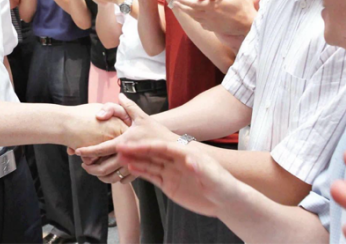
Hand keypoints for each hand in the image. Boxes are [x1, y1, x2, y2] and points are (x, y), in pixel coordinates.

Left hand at [76, 94, 178, 183]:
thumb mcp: (141, 116)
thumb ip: (127, 106)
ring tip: (92, 168)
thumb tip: (119, 95)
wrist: (173, 146)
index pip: (101, 148)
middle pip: (102, 167)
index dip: (87, 150)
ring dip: (98, 174)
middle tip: (82, 163)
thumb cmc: (156, 130)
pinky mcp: (137, 174)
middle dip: (89, 166)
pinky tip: (107, 173)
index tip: (76, 151)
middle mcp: (126, 157)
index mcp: (123, 142)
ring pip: (109, 176)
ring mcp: (131, 167)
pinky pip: (120, 180)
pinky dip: (112, 178)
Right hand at [116, 139, 239, 218]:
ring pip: (150, 163)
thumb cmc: (224, 186)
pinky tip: (130, 167)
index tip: (135, 144)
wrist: (226, 201)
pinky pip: (152, 175)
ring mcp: (171, 171)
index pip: (164, 147)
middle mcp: (176, 161)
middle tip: (120, 145)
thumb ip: (201, 169)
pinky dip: (140, 171)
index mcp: (187, 154)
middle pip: (153, 152)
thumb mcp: (214, 177)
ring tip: (120, 155)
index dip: (149, 145)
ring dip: (135, 159)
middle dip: (137, 149)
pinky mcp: (169, 183)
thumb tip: (189, 160)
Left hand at [172, 0, 258, 36]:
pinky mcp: (216, 29)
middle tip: (175, 4)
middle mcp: (209, 16)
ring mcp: (211, 24)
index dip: (183, 1)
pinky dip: (198, 20)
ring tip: (184, 10)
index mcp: (211, 6)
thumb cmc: (243, 7)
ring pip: (196, 19)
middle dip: (182, 7)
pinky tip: (197, 18)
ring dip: (189, 13)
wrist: (249, 25)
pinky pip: (203, 25)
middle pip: (191, 12)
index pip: (193, 4)